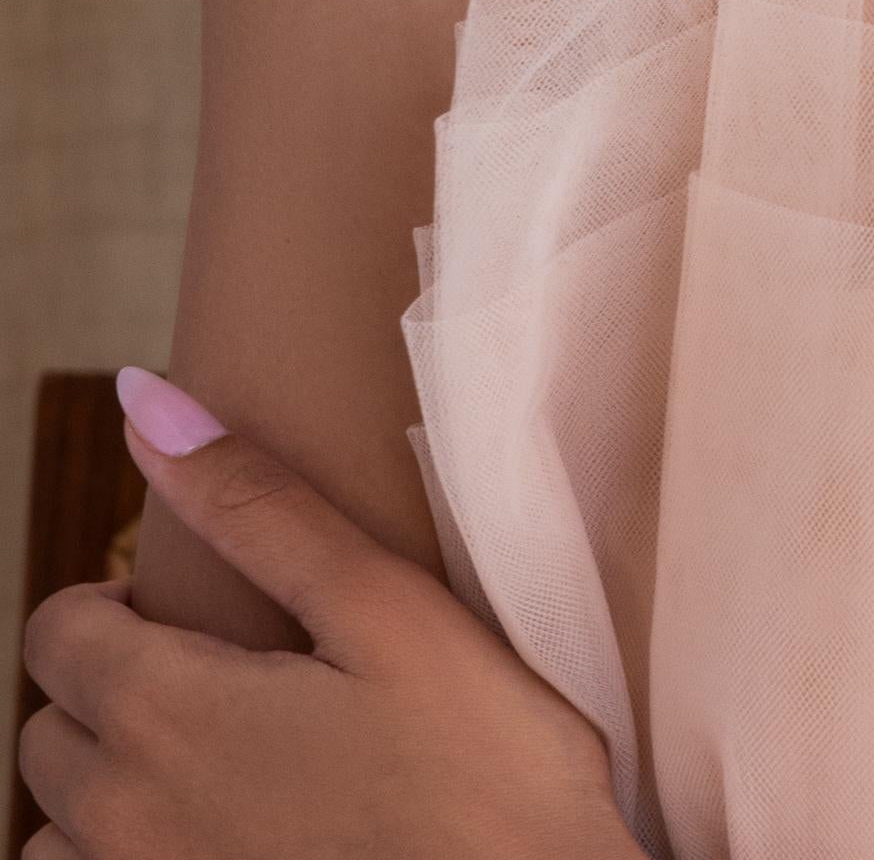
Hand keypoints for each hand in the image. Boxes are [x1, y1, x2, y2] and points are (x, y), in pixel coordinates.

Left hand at [17, 366, 640, 859]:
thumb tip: (145, 403)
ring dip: (106, 794)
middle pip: (46, 731)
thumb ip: (259, 509)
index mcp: (168, 713)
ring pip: (53, 836)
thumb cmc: (483, 768)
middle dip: (111, 689)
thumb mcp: (390, 612)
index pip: (55, 633)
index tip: (197, 607)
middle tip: (226, 679)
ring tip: (220, 771)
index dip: (115, 601)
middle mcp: (126, 818)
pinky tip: (228, 838)